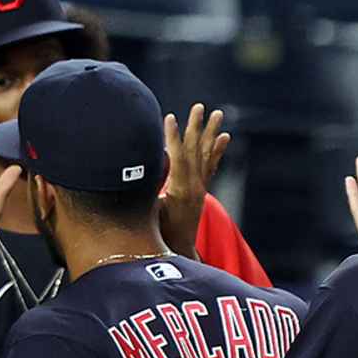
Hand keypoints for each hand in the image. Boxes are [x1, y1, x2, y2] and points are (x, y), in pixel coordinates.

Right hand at [160, 104, 230, 253]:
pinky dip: (217, 150)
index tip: (169, 117)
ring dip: (210, 132)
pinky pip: (211, 166)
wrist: (177, 251)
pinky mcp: (201, 189)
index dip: (172, 138)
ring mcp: (200, 187)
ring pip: (206, 155)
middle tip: (199, 106)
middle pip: (195, 151)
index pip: (178, 159)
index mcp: (180, 191)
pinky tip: (224, 137)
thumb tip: (134, 174)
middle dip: (196, 127)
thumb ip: (145, 192)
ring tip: (218, 114)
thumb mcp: (148, 213)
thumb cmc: (157, 234)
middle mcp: (195, 187)